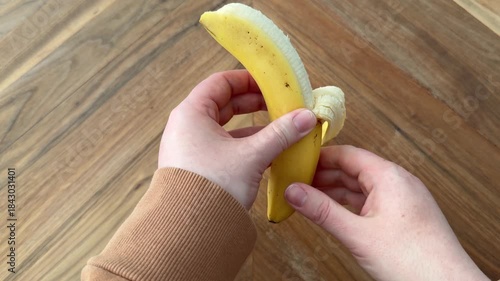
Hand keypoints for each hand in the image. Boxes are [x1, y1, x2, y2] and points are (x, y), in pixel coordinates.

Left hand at [159, 70, 316, 209]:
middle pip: (223, 103)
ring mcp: (191, 147)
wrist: (188, 230)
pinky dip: (244, 144)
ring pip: (225, 127)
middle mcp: (187, 126)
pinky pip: (223, 146)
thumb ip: (280, 133)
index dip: (248, 79)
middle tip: (279, 103)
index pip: (221, 82)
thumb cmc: (211, 186)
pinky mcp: (198, 165)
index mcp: (191, 113)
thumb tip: (306, 117)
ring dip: (252, 126)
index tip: (271, 83)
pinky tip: (267, 150)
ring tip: (278, 127)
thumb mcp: (251, 156)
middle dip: (253, 103)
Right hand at [285, 145, 488, 280]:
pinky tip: (334, 212)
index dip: (320, 157)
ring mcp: (402, 199)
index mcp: (389, 176)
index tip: (298, 161)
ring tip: (309, 198)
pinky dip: (349, 205)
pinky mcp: (403, 215)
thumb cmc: (414, 261)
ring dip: (335, 192)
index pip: (348, 154)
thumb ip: (322, 210)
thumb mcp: (357, 234)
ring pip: (361, 187)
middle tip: (297, 182)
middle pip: (353, 169)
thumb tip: (294, 192)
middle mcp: (398, 182)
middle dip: (324, 176)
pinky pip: (370, 201)